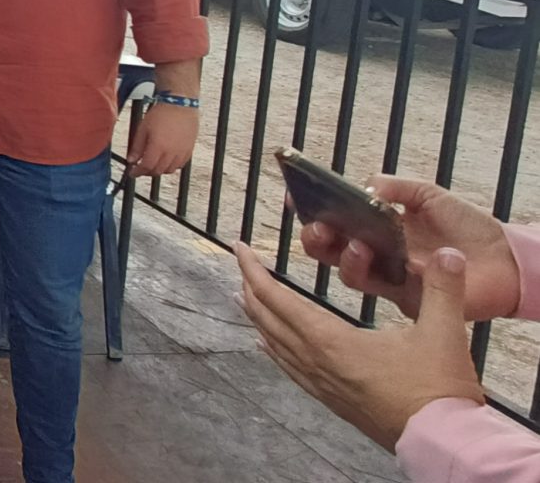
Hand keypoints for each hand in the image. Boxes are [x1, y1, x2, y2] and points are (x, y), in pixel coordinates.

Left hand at [126, 101, 197, 175]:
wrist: (181, 105)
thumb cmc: (161, 114)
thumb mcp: (143, 128)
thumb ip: (137, 146)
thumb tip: (131, 160)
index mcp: (158, 147)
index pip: (146, 167)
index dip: (137, 172)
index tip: (132, 173)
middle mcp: (171, 152)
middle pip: (158, 171)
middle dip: (147, 172)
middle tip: (141, 168)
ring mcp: (182, 152)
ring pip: (170, 170)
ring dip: (159, 170)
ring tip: (153, 164)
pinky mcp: (189, 150)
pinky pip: (180, 165)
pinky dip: (171, 166)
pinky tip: (166, 160)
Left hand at [235, 242, 484, 450]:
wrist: (441, 441)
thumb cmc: (438, 389)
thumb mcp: (443, 331)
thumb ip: (443, 288)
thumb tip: (450, 253)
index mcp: (332, 342)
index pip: (280, 300)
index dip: (256, 272)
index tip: (240, 249)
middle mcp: (317, 363)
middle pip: (269, 320)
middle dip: (251, 288)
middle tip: (241, 264)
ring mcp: (322, 384)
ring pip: (276, 345)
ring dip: (258, 318)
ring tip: (243, 299)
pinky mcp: (333, 401)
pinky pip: (290, 369)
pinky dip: (273, 350)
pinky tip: (266, 345)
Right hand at [299, 176, 519, 320]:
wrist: (507, 259)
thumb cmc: (468, 227)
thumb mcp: (430, 195)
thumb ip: (397, 187)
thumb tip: (364, 186)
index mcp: (377, 230)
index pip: (336, 221)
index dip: (311, 211)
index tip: (293, 196)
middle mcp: (377, 255)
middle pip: (330, 251)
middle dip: (315, 238)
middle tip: (317, 227)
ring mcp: (390, 278)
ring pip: (348, 273)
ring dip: (344, 257)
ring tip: (356, 244)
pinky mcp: (408, 299)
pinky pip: (380, 288)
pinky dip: (373, 271)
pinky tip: (379, 257)